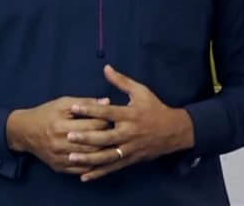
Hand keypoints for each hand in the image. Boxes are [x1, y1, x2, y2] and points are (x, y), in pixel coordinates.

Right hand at [5, 96, 111, 174]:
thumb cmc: (45, 113)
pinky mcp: (60, 167)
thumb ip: (85, 102)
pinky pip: (82, 169)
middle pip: (94, 143)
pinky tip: (101, 158)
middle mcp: (60, 143)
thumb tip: (107, 102)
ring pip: (90, 158)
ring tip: (112, 144)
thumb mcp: (62, 103)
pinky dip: (94, 165)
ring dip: (104, 151)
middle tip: (117, 132)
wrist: (24, 132)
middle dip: (108, 137)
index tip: (113, 118)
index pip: (93, 125)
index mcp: (61, 125)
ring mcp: (60, 158)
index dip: (107, 120)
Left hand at [65, 65, 194, 181]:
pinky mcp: (130, 160)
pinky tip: (84, 176)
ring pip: (108, 156)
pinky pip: (113, 167)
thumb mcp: (140, 92)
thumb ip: (121, 81)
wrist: (175, 132)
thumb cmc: (154, 109)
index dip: (90, 109)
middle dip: (87, 137)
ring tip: (71, 157)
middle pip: (106, 137)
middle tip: (68, 136)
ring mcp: (130, 149)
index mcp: (130, 115)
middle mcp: (129, 133)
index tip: (74, 107)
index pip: (108, 112)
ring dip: (89, 158)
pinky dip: (99, 173)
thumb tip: (105, 67)